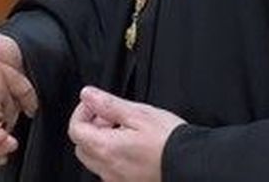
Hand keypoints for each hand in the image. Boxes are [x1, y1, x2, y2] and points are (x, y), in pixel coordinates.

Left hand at [68, 86, 184, 181]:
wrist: (193, 164)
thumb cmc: (169, 140)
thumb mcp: (139, 113)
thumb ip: (108, 104)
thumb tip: (87, 95)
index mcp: (106, 148)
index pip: (75, 130)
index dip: (83, 112)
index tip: (96, 104)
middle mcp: (108, 168)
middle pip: (82, 146)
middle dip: (91, 127)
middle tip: (111, 116)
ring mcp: (117, 179)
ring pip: (95, 159)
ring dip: (101, 142)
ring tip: (124, 130)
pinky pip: (109, 170)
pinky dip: (113, 156)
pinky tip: (132, 146)